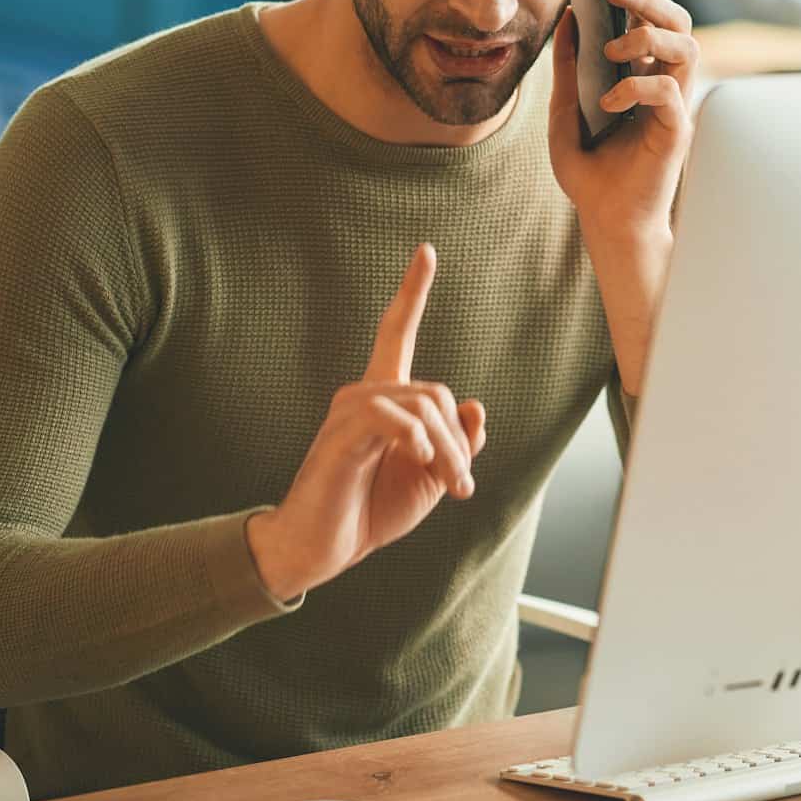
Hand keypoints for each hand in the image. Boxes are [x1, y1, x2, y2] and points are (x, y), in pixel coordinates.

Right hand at [246, 245, 485, 600]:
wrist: (324, 549)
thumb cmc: (371, 510)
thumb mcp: (431, 479)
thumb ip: (457, 443)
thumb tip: (476, 405)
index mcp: (384, 400)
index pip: (395, 332)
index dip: (412, 292)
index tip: (427, 251)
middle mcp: (363, 394)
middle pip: (437, 392)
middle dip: (462, 443)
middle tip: (465, 485)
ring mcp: (349, 411)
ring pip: (425, 406)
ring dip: (449, 451)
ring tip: (453, 488)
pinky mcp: (341, 434)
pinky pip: (394, 419)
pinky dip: (418, 441)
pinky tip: (420, 463)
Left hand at [549, 0, 697, 239]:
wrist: (605, 220)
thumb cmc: (591, 173)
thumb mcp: (564, 113)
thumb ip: (567, 71)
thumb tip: (567, 21)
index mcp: (640, 76)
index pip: (648, 20)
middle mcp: (663, 85)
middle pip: (677, 22)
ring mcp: (675, 106)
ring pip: (686, 46)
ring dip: (647, 37)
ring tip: (611, 53)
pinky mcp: (677, 130)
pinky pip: (669, 90)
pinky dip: (637, 86)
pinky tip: (611, 101)